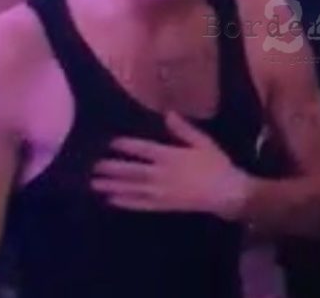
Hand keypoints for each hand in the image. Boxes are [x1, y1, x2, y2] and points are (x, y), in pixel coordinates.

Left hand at [92, 112, 249, 219]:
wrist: (226, 193)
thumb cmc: (216, 165)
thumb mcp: (203, 142)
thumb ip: (184, 129)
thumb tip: (168, 113)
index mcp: (172, 156)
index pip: (144, 149)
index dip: (126, 145)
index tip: (110, 142)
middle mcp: (162, 174)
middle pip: (132, 170)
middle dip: (112, 168)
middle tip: (93, 165)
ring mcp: (161, 192)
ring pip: (132, 188)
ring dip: (112, 185)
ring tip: (93, 183)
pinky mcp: (163, 205)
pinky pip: (140, 204)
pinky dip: (125, 202)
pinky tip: (111, 200)